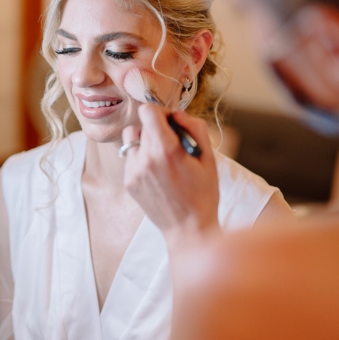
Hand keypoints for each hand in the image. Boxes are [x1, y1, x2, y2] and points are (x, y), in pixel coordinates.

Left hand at [121, 103, 219, 244]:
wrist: (188, 229)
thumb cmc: (203, 194)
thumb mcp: (209, 157)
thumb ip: (194, 127)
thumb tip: (176, 113)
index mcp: (166, 150)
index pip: (147, 111)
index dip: (161, 113)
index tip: (171, 124)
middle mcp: (145, 158)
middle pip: (142, 124)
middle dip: (157, 128)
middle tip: (173, 146)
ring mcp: (134, 171)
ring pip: (131, 138)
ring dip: (144, 141)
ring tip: (161, 157)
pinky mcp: (129, 182)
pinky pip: (130, 158)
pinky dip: (142, 159)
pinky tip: (157, 174)